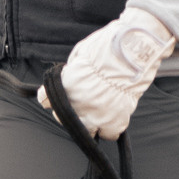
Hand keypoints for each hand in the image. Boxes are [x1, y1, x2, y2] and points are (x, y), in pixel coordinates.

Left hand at [46, 5, 178, 138]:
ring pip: (86, 131)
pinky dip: (111, 127)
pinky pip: (109, 133)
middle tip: (82, 100)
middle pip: (63, 118)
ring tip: (99, 111)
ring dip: (90, 122)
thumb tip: (70, 76)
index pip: (45, 99)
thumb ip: (72, 70)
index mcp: (66, 84)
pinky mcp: (116, 121)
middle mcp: (78, 104)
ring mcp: (96, 115)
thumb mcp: (81, 52)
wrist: (134, 50)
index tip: (55, 95)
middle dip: (70, 110)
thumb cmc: (109, 45)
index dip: (50, 96)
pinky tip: (115, 114)